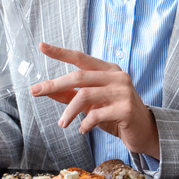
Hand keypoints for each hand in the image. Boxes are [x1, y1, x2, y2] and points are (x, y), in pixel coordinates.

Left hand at [31, 42, 159, 158]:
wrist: (144, 132)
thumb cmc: (115, 115)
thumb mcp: (92, 103)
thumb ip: (71, 95)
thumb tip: (47, 90)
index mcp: (108, 70)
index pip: (80, 57)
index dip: (60, 52)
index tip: (41, 46)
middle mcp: (117, 76)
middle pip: (79, 76)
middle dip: (55, 84)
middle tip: (35, 92)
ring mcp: (123, 91)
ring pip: (85, 96)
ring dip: (69, 111)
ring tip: (62, 123)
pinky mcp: (125, 109)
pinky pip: (96, 114)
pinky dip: (85, 123)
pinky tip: (83, 129)